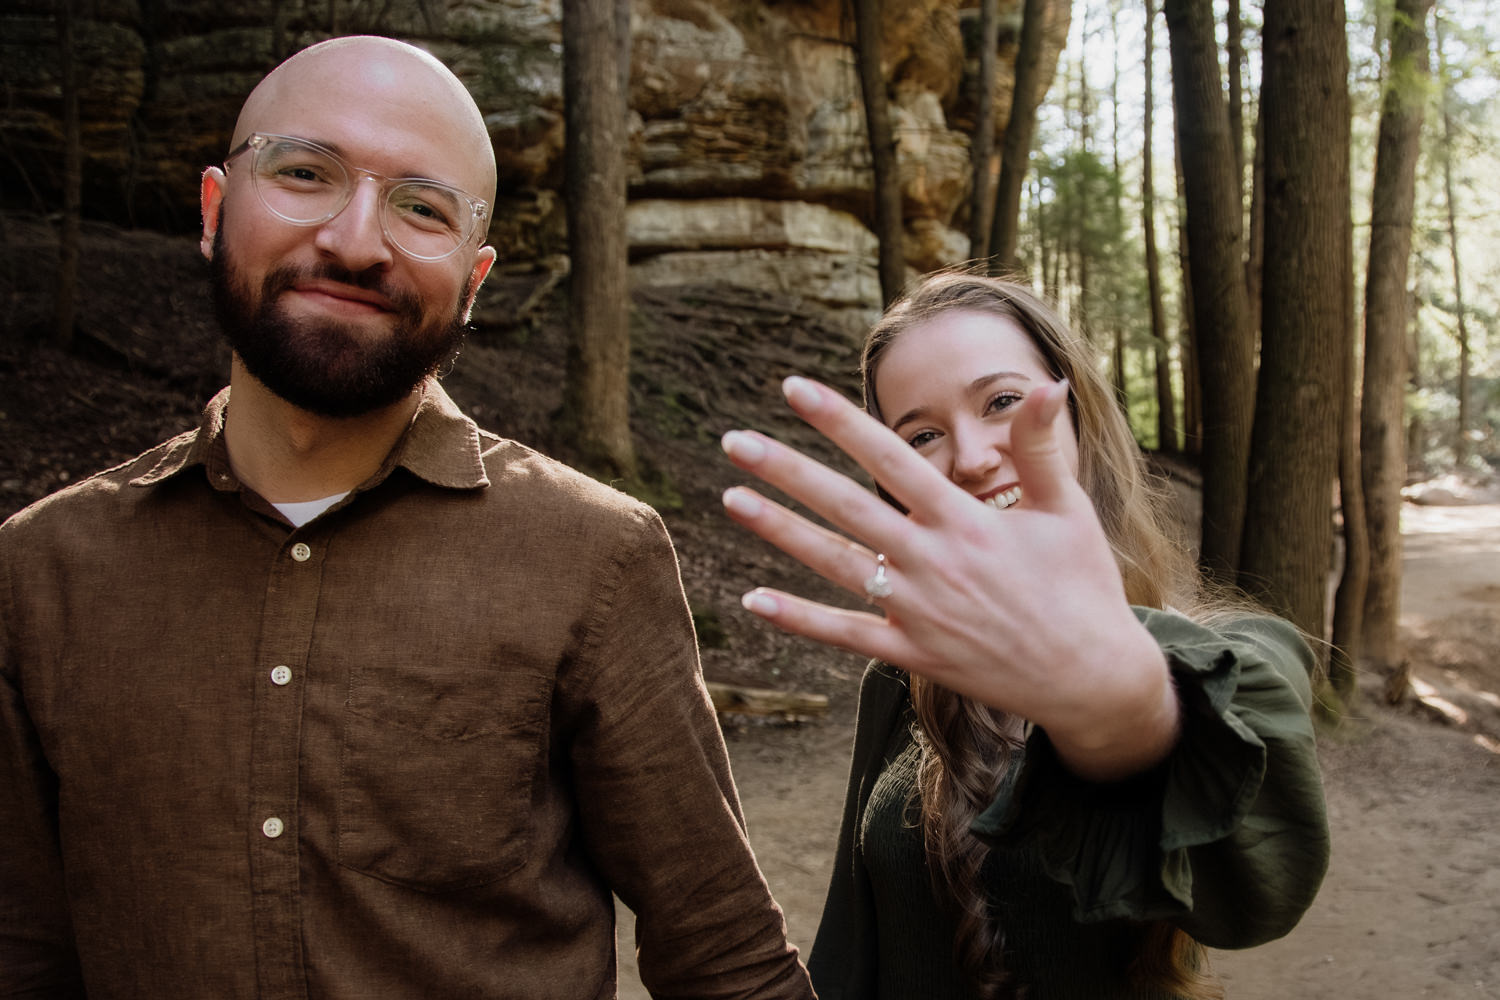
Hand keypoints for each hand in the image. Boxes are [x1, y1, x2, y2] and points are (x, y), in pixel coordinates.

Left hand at [721, 376, 1178, 779]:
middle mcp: (934, 562)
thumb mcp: (1068, 509)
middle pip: (845, 506)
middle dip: (786, 470)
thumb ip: (1041, 448)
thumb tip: (1048, 382)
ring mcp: (919, 611)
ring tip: (730, 499)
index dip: (840, 421)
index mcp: (966, 520)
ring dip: (780, 531)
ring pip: (835, 564)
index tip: (793, 388)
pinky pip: (846, 635)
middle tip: (733, 441)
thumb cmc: (1082, 586)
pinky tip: (754, 600)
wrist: (1092, 676)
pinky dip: (800, 619)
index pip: (891, 458)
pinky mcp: (914, 654)